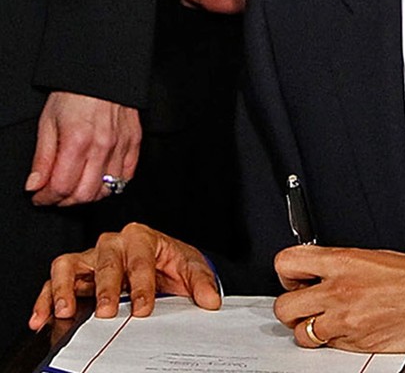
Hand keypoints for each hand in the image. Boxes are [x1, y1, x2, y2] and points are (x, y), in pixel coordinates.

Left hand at [25, 92, 140, 206]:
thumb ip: (42, 157)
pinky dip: (112, 184)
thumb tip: (34, 185)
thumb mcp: (47, 122)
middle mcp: (102, 147)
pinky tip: (98, 178)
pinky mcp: (135, 142)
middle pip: (85, 194)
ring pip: (107, 189)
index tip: (39, 196)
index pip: (61, 187)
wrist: (102, 73)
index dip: (46, 198)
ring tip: (76, 186)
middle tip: (55, 194)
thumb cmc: (74, 94)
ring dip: (88, 195)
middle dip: (65, 201)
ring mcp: (121, 146)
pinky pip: (127, 176)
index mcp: (77, 141)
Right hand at [28, 223, 220, 330]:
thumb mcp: (191, 268)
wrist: (162, 264)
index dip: (141, 285)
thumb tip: (211, 300)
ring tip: (66, 310)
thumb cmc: (171, 262)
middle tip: (108, 311)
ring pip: (70, 265)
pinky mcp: (75, 273)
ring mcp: (91, 257)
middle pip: (106, 262)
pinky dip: (46, 298)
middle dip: (107, 287)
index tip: (143, 307)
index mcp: (142, 237)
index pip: (140, 260)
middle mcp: (113, 243)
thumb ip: (201, 283)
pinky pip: (54, 282)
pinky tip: (42, 317)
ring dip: (65, 288)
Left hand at [273, 247, 404, 352]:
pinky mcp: (359, 345)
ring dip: (312, 330)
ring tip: (331, 322)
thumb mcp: (381, 256)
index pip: (287, 263)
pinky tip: (356, 329)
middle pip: (284, 307)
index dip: (287, 274)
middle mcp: (341, 291)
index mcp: (346, 261)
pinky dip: (337, 342)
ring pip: (302, 334)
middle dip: (293, 309)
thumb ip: (346, 264)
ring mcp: (348, 322)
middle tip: (308, 305)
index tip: (296, 278)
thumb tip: (325, 271)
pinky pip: (331, 348)